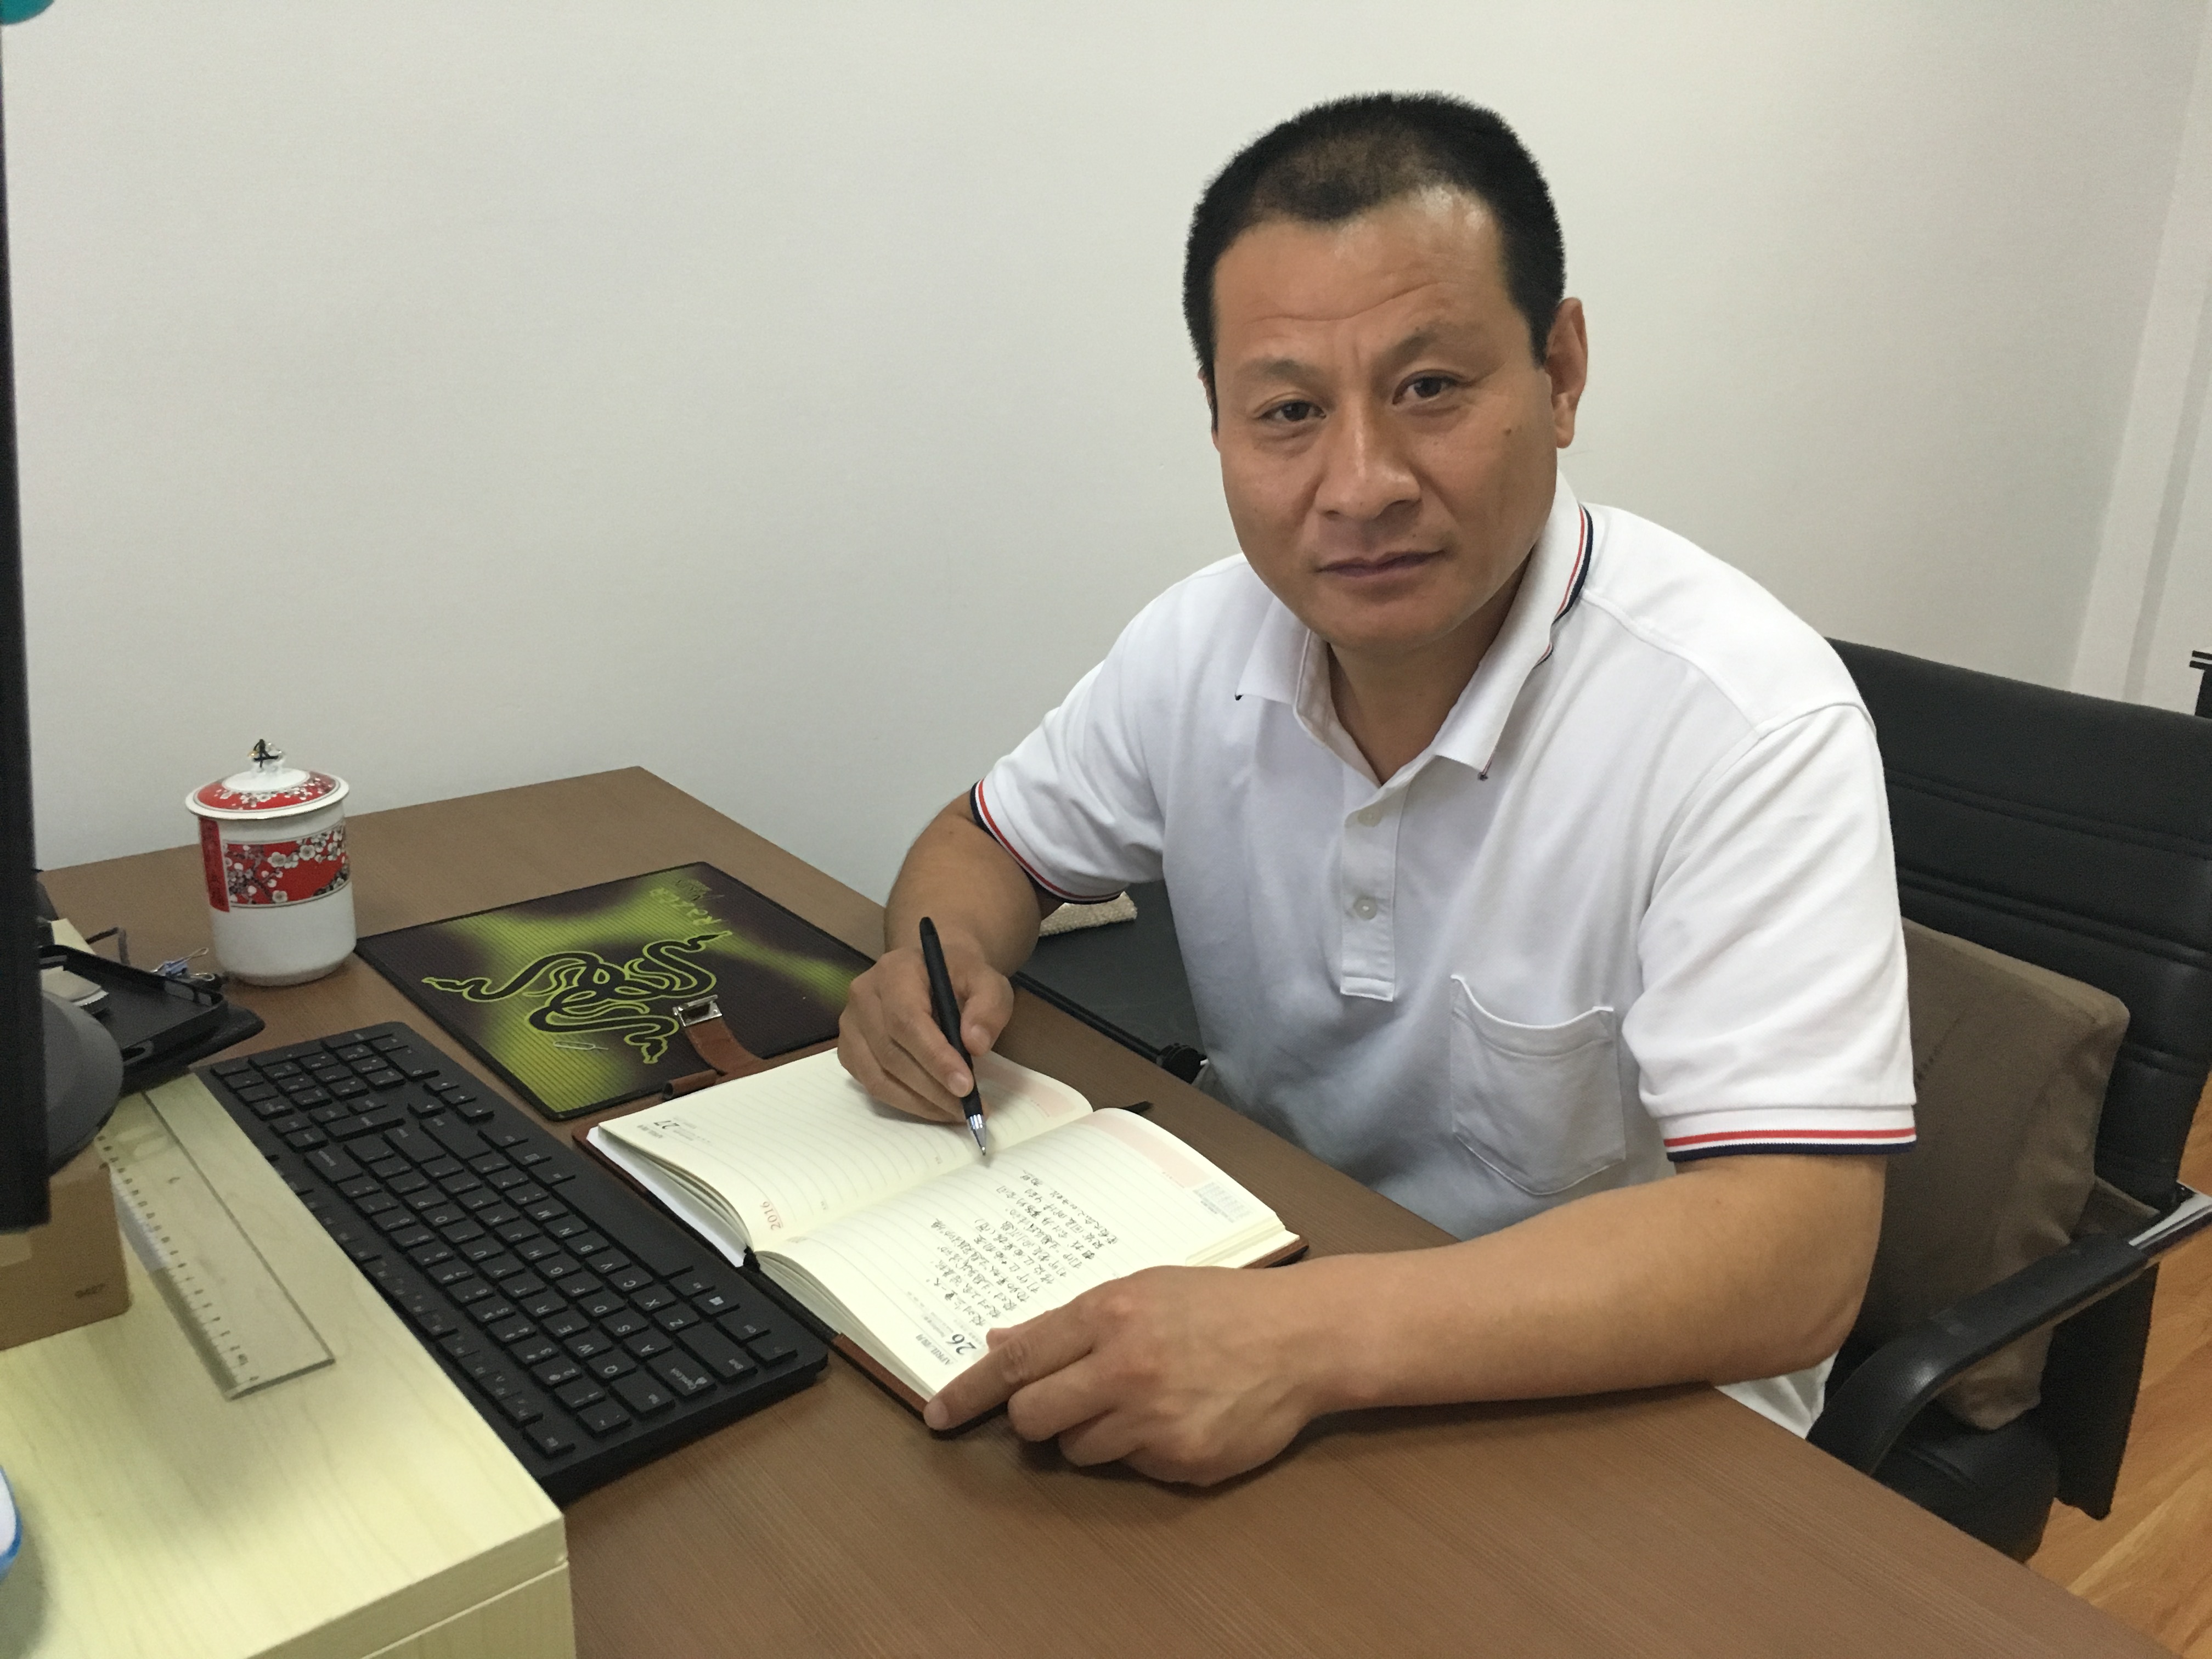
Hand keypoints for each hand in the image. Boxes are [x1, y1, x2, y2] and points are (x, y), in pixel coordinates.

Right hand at [837, 931, 1012, 1122]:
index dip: (934, 1057)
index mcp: (894, 972)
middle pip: (890, 1053)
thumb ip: (988, 1007)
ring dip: (919, 1103)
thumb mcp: (989, 982)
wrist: (933, 973)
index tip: (965, 1086)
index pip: (907, 1020)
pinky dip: (904, 1102)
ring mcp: (851, 1025)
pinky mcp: (849, 1049)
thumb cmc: (960, 977)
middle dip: (932, 1088)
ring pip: (877, 1076)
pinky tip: (933, 1106)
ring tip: (956, 1112)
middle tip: (969, 1108)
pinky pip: (871, 1085)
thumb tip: (975, 1045)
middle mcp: (863, 997)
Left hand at [921, 1264, 1325, 1484]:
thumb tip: (1000, 1341)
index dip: (968, 1392)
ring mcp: (1154, 1419)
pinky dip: (1141, 1448)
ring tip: (1142, 1398)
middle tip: (1067, 1400)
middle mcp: (1125, 1368)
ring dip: (1093, 1432)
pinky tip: (1177, 1415)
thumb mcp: (1142, 1289)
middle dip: (1036, 1417)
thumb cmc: (1219, 1304)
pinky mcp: (1181, 1460)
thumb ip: (1069, 1321)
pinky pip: (1131, 1467)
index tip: (937, 1415)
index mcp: (1109, 1313)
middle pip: (1034, 1418)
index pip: (1016, 1362)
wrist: (1302, 1337)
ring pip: (1079, 1450)